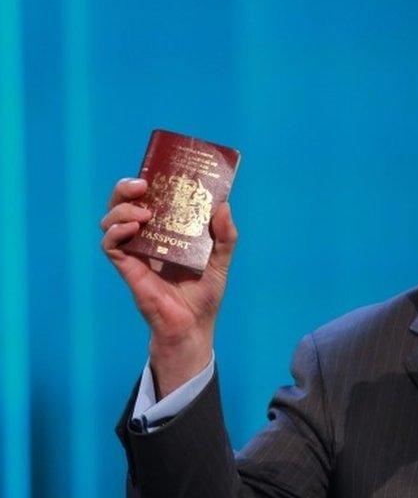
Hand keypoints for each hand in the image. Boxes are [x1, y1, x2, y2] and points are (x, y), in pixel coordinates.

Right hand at [100, 177, 237, 397]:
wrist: (194, 325)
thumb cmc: (205, 293)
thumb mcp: (222, 259)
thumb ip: (226, 235)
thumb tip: (224, 205)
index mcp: (167, 230)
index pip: (150, 199)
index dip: (147, 182)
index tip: (155, 172)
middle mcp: (148, 237)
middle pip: (125, 204)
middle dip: (126, 189)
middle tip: (140, 184)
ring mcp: (135, 252)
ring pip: (112, 220)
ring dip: (121, 210)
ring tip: (142, 212)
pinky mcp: (128, 268)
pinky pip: (111, 245)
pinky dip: (116, 232)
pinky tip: (132, 228)